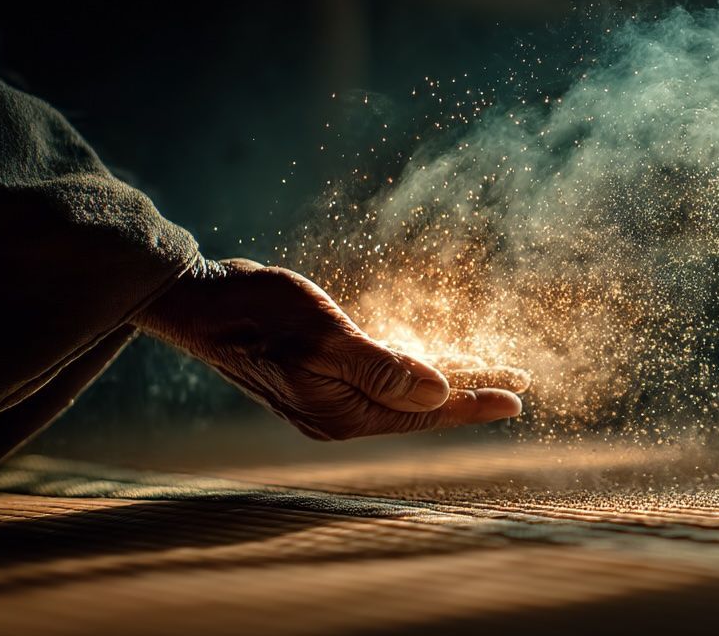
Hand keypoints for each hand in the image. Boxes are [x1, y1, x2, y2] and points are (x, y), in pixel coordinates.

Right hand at [134, 258, 522, 439]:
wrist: (199, 303)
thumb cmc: (259, 314)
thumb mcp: (325, 337)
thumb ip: (382, 369)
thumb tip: (437, 396)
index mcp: (344, 413)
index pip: (426, 413)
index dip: (473, 403)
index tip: (517, 397)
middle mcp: (338, 415)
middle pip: (421, 406)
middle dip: (469, 390)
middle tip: (519, 378)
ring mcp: (327, 399)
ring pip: (403, 390)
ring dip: (445, 377)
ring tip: (488, 368)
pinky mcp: (319, 376)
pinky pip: (380, 377)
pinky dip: (412, 367)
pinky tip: (432, 357)